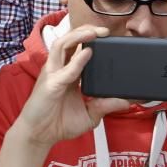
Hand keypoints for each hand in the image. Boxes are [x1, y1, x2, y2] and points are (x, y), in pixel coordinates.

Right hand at [16, 25, 130, 147]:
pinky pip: (65, 69)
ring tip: (94, 32)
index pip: (78, 49)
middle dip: (85, 31)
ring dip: (78, 36)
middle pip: (69, 41)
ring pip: (62, 45)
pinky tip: (88, 53)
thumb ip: (106, 106)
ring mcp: (53, 74)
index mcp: (68, 74)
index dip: (90, 40)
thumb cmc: (58, 123)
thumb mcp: (89, 115)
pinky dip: (77, 60)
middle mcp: (59, 69)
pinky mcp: (50, 84)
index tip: (109, 38)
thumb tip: (126, 101)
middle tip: (104, 30)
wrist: (40, 136)